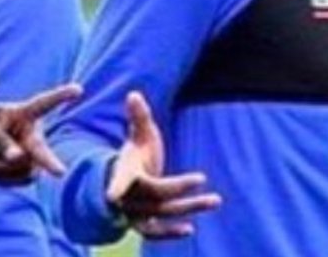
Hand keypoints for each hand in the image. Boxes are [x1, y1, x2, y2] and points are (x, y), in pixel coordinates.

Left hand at [0, 83, 82, 182]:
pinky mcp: (22, 174)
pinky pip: (10, 180)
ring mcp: (30, 156)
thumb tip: (18, 157)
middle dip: (49, 162)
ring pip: (20, 169)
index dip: (61, 95)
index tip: (78, 89)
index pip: (44, 103)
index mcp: (24, 113)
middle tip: (60, 172)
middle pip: (41, 150)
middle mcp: (33, 135)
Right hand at [105, 92, 221, 238]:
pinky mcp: (144, 223)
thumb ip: (138, 116)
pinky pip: (155, 233)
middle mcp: (128, 196)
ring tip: (216, 200)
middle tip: (201, 178)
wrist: (127, 181)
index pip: (121, 179)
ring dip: (188, 209)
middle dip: (177, 188)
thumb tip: (133, 94)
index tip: (112, 196)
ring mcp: (136, 212)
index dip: (117, 186)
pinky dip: (170, 233)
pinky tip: (190, 229)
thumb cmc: (136, 154)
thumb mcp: (139, 135)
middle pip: (154, 194)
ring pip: (161, 214)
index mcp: (124, 172)